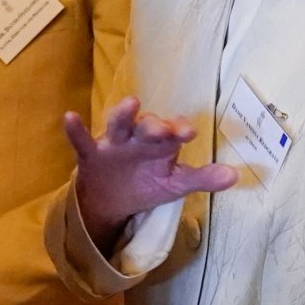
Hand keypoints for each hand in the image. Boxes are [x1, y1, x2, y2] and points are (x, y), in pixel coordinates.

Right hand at [64, 97, 236, 253]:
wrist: (110, 201)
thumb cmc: (147, 183)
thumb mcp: (175, 184)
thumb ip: (202, 179)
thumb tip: (235, 176)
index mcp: (162, 143)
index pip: (173, 133)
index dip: (179, 130)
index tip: (187, 131)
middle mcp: (139, 137)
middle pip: (146, 126)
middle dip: (154, 125)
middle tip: (161, 128)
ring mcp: (114, 143)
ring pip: (118, 125)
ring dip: (123, 115)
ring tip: (130, 104)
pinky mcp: (90, 153)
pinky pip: (82, 140)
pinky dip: (75, 129)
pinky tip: (69, 117)